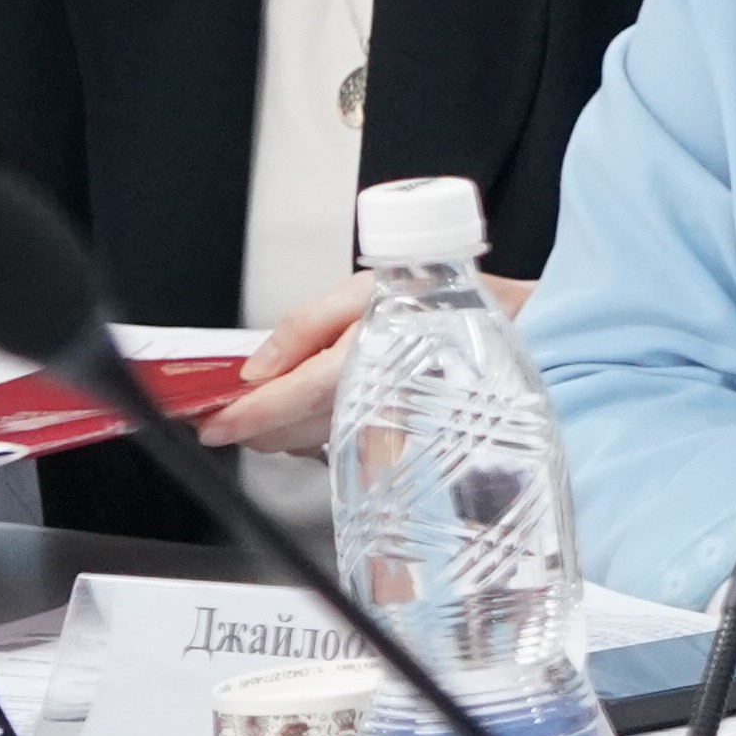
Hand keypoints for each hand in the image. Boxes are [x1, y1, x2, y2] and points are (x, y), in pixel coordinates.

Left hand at [202, 265, 534, 453]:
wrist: (526, 335)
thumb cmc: (455, 305)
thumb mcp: (369, 290)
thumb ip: (306, 326)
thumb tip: (256, 367)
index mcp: (361, 363)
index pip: (281, 403)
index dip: (238, 417)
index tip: (209, 423)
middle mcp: (372, 406)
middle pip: (286, 434)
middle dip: (253, 423)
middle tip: (231, 405)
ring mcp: (386, 431)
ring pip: (309, 444)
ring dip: (282, 429)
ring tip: (275, 402)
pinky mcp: (398, 443)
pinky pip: (340, 446)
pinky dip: (316, 433)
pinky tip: (319, 413)